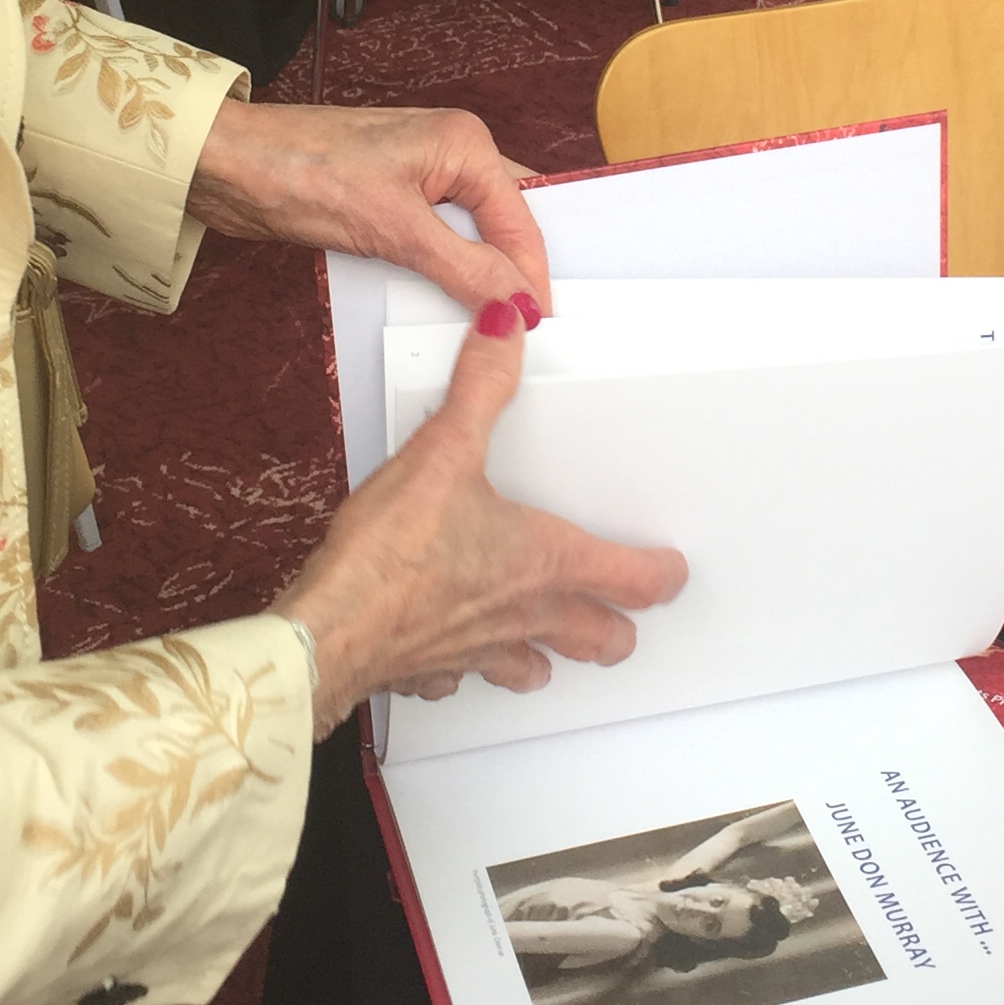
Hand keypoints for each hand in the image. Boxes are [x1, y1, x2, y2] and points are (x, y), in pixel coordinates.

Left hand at [188, 98, 548, 314]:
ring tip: (490, 323)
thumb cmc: (301, 171)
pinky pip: (434, 244)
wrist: (226, 167)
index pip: (521, 216)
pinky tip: (444, 305)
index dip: (532, 274)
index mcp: (465, 142)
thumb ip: (464, 267)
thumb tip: (517, 304)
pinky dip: (441, 274)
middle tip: (524, 328)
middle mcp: (450, 153)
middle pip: (502, 223)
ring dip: (476, 277)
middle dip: (511, 273)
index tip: (539, 325)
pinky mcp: (389, 201)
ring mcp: (419, 176)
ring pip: (469, 236)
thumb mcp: (394, 228)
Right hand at [276, 304, 685, 731]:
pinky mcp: (429, 669)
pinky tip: (454, 655)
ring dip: (549, 655)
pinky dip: (467, 666)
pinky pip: (462, 677)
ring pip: (535, 668)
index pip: (631, 579)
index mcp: (542, 561)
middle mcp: (522, 613)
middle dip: (616, 629)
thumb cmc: (392, 554)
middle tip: (625, 620)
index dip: (660, 575)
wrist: (330, 630)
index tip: (672, 570)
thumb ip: (481, 387)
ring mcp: (478, 650)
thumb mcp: (442, 450)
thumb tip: (508, 327)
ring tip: (552, 648)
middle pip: (597, 637)